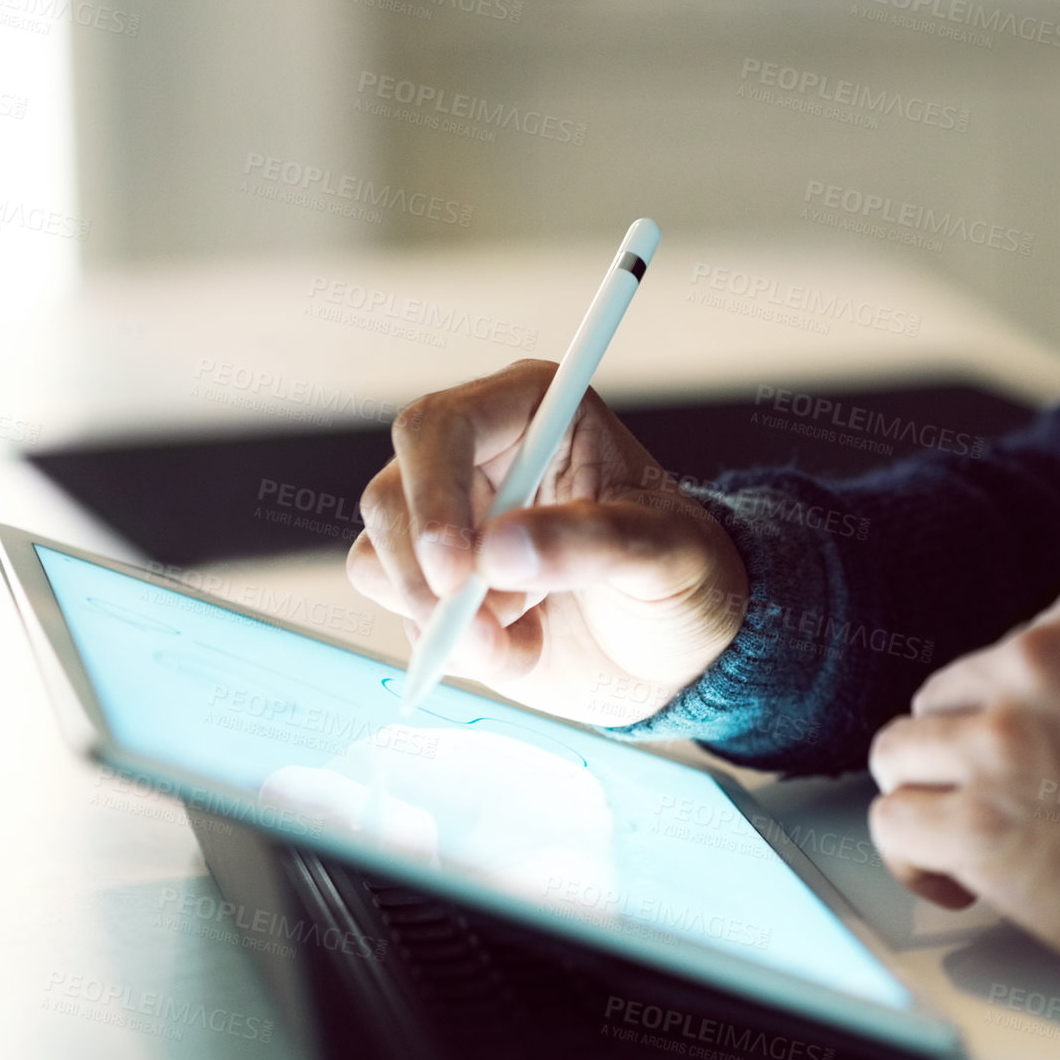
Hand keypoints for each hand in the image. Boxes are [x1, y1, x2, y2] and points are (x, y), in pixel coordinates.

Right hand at [346, 359, 747, 724]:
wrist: (674, 651)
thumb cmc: (681, 579)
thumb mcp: (666, 557)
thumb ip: (593, 544)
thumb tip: (499, 551)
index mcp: (533, 409)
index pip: (441, 426)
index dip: (433, 494)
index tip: (459, 572)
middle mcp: (476, 454)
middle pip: (391, 494)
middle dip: (424, 573)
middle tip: (482, 630)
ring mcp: (448, 518)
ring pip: (378, 555)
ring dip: (440, 617)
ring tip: (521, 637)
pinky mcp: (434, 578)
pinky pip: (395, 608)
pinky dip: (446, 643)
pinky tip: (514, 645)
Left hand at [867, 574, 1059, 980]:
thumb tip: (1058, 701)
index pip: (1012, 650)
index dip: (1021, 713)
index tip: (1052, 754)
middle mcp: (1039, 661)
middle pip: (944, 700)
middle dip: (966, 754)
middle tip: (1011, 803)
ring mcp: (1001, 742)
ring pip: (899, 752)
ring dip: (928, 796)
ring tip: (970, 835)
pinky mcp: (979, 825)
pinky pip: (893, 821)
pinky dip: (912, 858)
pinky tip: (955, 881)